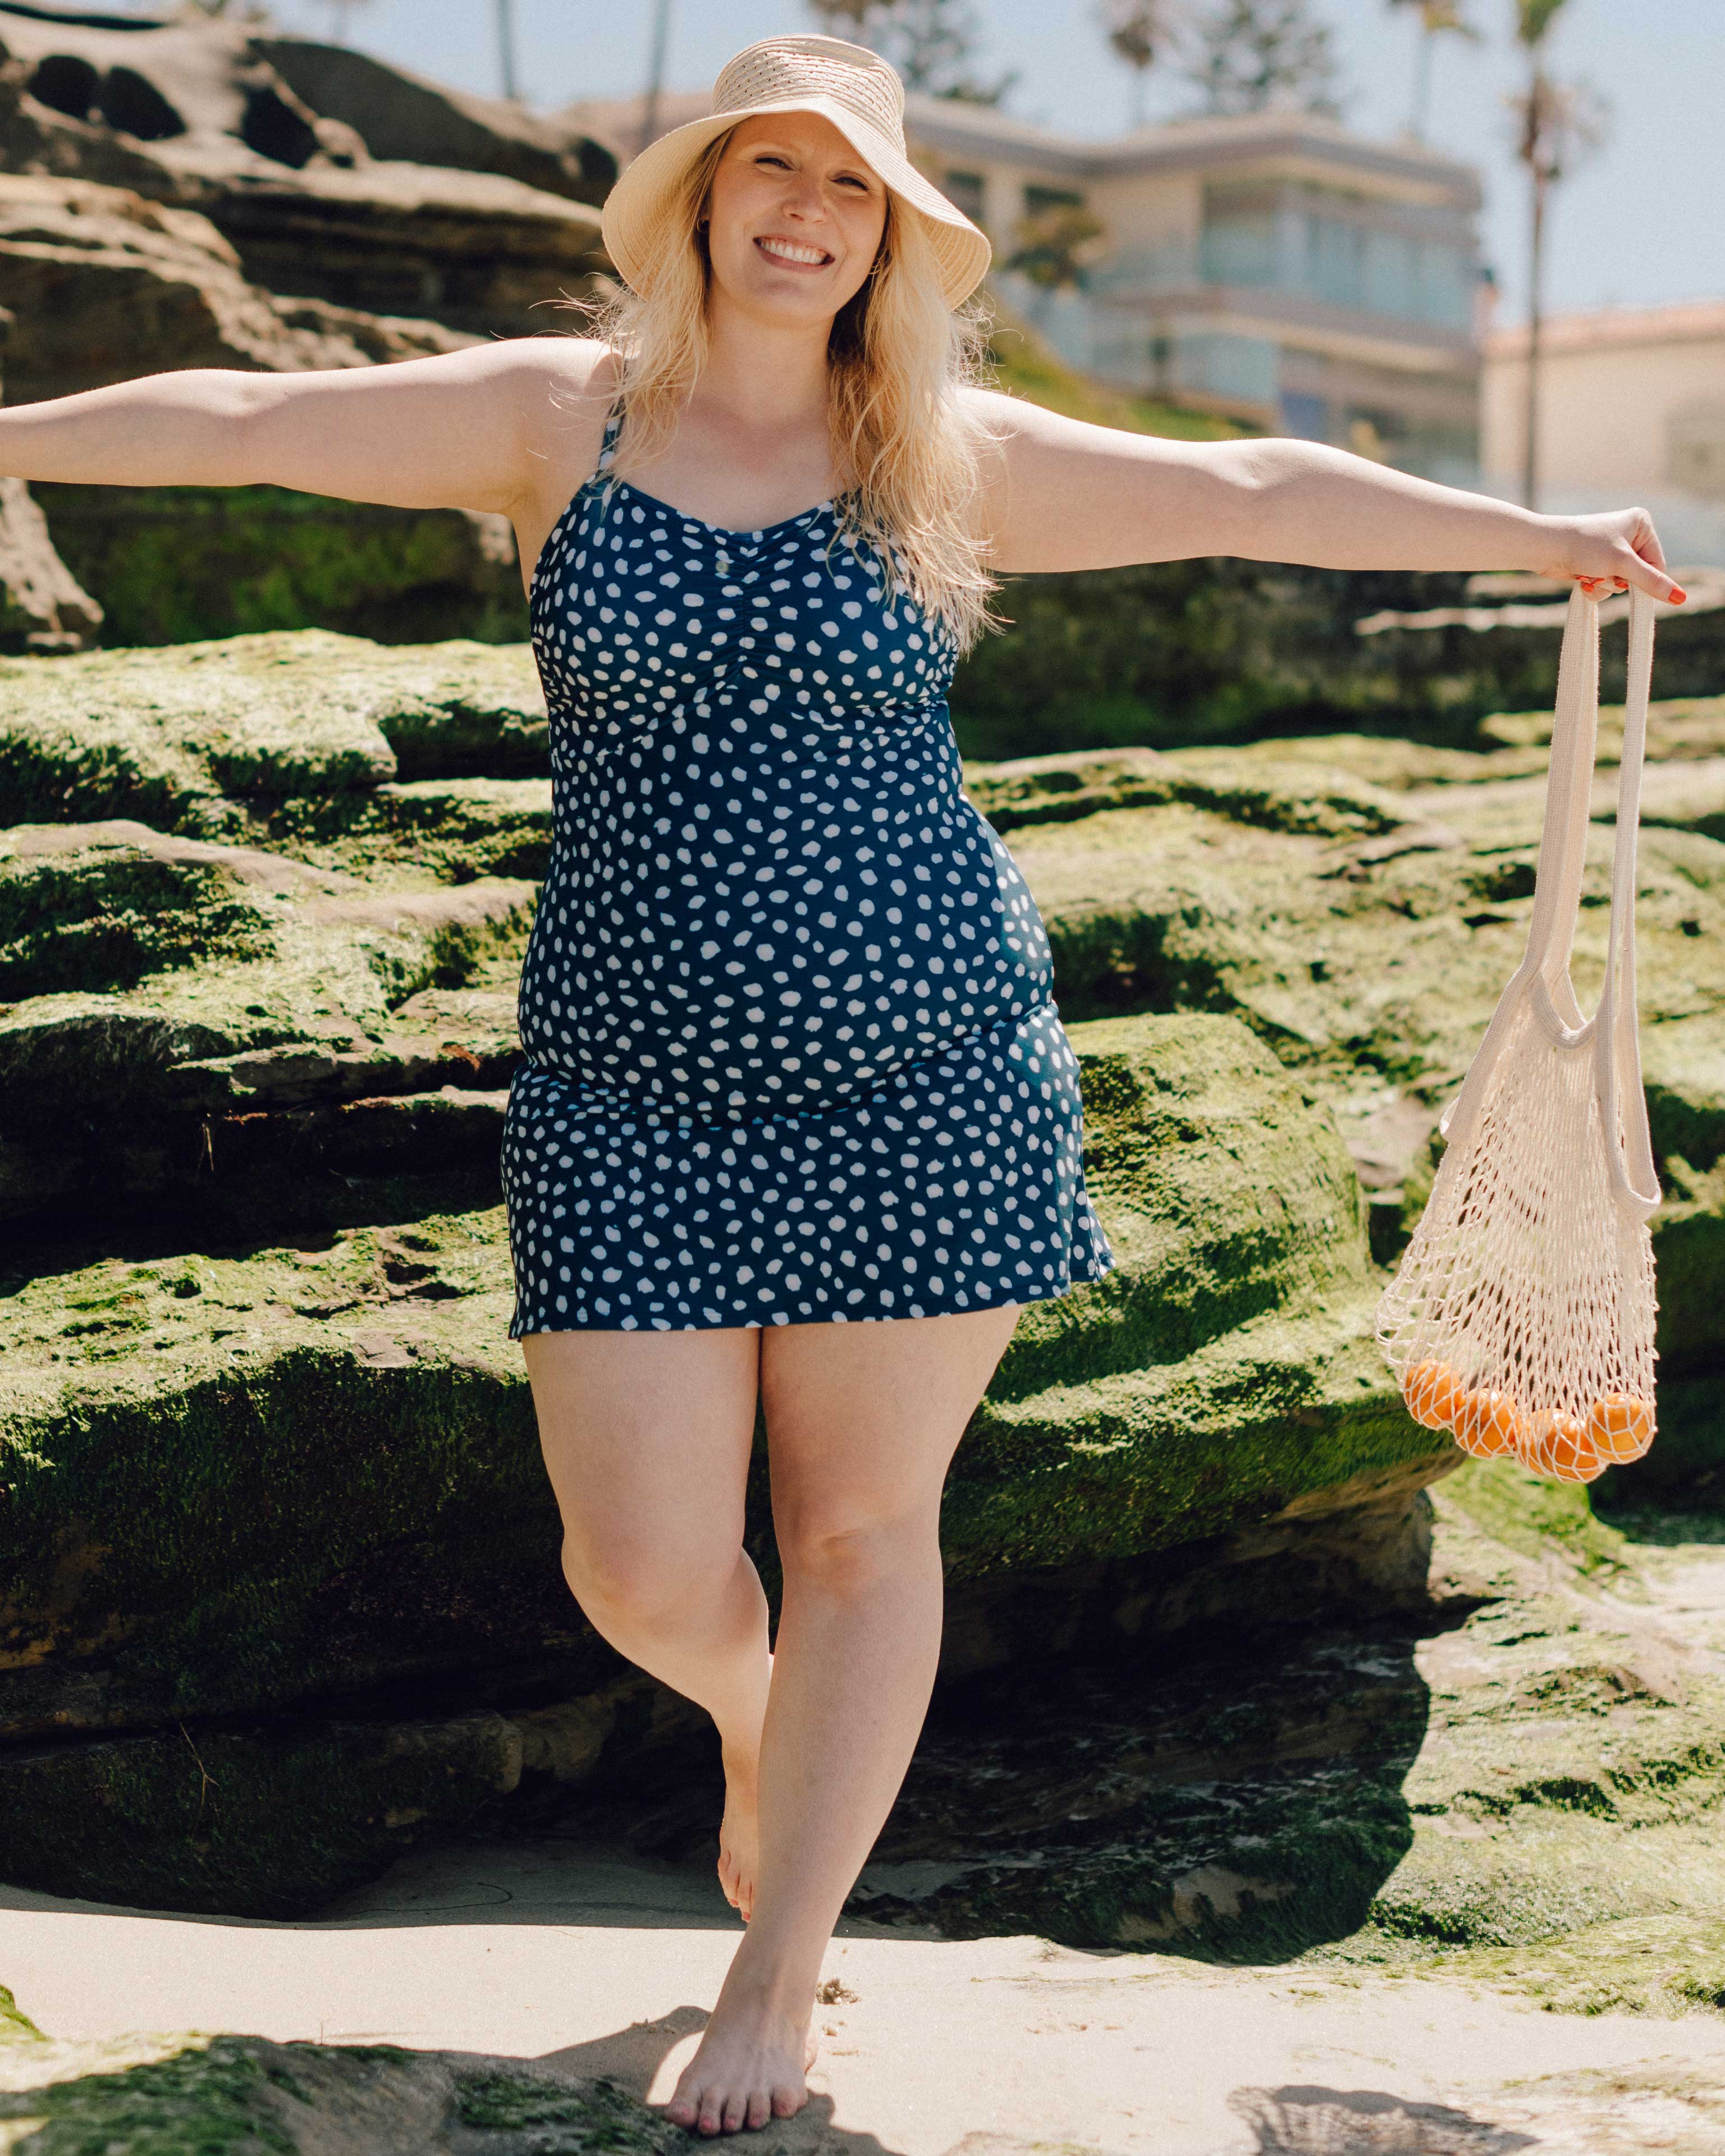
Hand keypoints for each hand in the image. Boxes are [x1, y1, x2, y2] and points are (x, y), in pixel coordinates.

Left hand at [1535, 506, 1685, 605]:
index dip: (1644, 579)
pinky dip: (1595, 587)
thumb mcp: (1622, 565)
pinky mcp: (1597, 563)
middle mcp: (1629, 534)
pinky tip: (1582, 580)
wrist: (1545, 548)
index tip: (1626, 582)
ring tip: (1589, 574)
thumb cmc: (1585, 547)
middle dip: (1618, 582)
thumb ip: (1651, 582)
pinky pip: (1606, 585)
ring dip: (1604, 586)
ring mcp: (1613, 550)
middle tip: (1603, 573)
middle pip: (1639, 576)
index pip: (1658, 564)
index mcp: (1642, 524)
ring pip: (1621, 584)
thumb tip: (1681, 599)